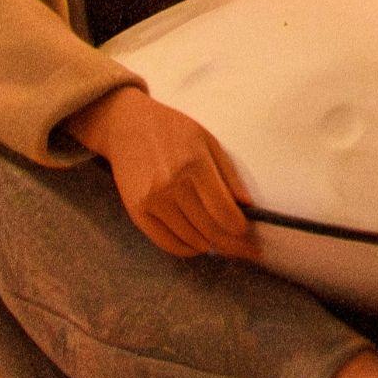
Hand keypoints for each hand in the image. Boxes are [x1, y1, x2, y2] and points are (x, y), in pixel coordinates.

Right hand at [73, 81, 255, 261]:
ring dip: (211, 247)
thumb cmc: (172, 130)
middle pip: (209, 228)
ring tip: (225, 247)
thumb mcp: (207, 140)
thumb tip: (246, 205)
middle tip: (246, 251)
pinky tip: (198, 246)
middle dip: (232, 244)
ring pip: (190, 239)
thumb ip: (229, 173)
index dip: (240, 228)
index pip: (223, 210)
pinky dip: (186, 249)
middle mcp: (172, 185)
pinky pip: (166, 243)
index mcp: (195, 163)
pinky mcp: (137, 213)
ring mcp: (153, 201)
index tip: (250, 235)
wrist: (128, 127)